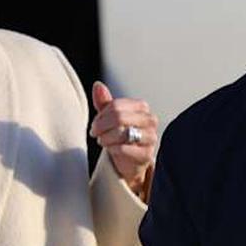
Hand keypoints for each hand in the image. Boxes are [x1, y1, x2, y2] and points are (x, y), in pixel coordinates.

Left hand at [89, 81, 157, 200]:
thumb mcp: (111, 117)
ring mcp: (150, 137)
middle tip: (95, 133)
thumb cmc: (121, 135)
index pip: (117, 105)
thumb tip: (98, 85)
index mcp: (142, 107)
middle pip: (119, 117)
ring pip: (122, 133)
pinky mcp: (147, 154)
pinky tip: (110, 149)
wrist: (130, 160)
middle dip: (102, 126)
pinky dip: (113, 149)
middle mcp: (150, 120)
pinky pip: (125, 149)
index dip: (101, 115)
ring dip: (106, 138)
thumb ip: (105, 102)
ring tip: (102, 141)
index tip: (95, 124)